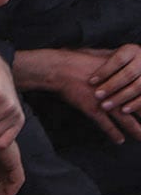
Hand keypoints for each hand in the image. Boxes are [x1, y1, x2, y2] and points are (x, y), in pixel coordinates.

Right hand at [20, 47, 140, 142]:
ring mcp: (106, 101)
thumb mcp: (103, 56)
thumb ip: (115, 60)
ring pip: (126, 119)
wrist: (61, 68)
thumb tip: (123, 54)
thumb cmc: (80, 60)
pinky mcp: (93, 109)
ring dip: (136, 130)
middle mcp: (118, 90)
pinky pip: (106, 124)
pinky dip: (113, 133)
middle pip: (137, 107)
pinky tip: (119, 140)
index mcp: (123, 77)